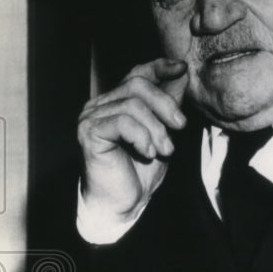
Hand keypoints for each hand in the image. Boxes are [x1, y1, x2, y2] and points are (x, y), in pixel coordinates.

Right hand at [77, 58, 187, 219]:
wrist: (122, 204)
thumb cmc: (139, 173)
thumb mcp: (162, 134)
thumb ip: (168, 106)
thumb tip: (181, 75)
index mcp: (116, 102)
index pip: (137, 74)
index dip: (159, 67)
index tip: (182, 68)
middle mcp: (100, 105)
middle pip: (137, 85)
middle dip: (165, 104)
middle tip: (181, 126)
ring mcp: (92, 117)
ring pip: (132, 104)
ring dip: (156, 128)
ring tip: (165, 150)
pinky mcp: (90, 132)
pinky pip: (123, 122)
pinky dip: (142, 137)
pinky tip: (148, 153)